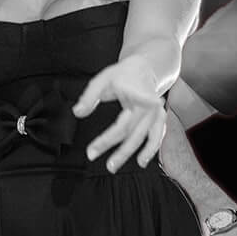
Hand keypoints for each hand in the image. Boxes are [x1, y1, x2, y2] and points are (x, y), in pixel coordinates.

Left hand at [75, 55, 167, 170]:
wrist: (146, 69)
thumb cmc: (123, 75)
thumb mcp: (103, 79)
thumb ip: (90, 96)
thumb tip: (77, 112)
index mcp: (137, 93)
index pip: (129, 111)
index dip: (142, 106)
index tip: (154, 105)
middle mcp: (149, 106)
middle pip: (131, 131)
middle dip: (113, 147)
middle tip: (91, 154)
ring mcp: (156, 114)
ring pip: (144, 137)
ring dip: (130, 153)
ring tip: (113, 165)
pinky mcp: (159, 119)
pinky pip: (156, 137)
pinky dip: (151, 150)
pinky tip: (141, 161)